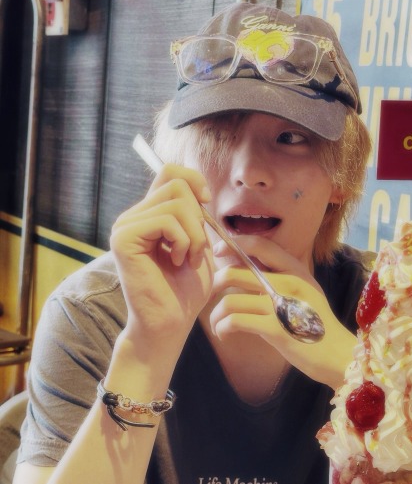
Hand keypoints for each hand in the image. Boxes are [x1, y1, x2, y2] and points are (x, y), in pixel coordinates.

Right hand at [110, 163, 214, 354]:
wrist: (171, 322)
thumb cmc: (186, 287)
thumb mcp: (199, 242)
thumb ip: (195, 213)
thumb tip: (198, 189)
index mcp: (150, 214)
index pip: (169, 171)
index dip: (194, 179)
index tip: (206, 202)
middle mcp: (134, 216)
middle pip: (177, 184)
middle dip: (199, 217)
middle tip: (196, 249)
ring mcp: (126, 226)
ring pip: (176, 203)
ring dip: (195, 234)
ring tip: (188, 258)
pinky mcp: (123, 239)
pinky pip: (166, 221)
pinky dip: (183, 242)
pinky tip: (176, 262)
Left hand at [208, 236, 356, 387]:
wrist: (338, 354)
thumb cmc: (315, 323)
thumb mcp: (302, 291)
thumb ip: (278, 277)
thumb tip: (243, 265)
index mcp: (295, 270)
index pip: (260, 244)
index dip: (234, 243)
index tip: (218, 250)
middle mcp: (288, 282)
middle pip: (235, 272)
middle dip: (216, 284)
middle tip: (213, 295)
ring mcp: (282, 305)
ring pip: (230, 300)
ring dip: (216, 314)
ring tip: (218, 324)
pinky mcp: (275, 329)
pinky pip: (235, 321)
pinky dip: (223, 327)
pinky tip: (225, 334)